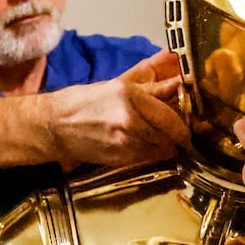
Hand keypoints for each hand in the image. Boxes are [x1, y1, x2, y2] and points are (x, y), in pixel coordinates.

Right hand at [45, 50, 189, 166]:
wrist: (54, 126)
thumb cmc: (83, 102)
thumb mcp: (117, 87)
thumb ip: (151, 90)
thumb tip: (178, 85)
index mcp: (130, 97)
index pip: (170, 117)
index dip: (184, 126)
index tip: (190, 128)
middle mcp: (130, 120)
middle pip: (169, 135)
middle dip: (176, 136)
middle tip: (179, 134)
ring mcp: (124, 142)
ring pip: (161, 149)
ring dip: (163, 145)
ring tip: (157, 138)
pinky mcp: (120, 159)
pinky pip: (147, 158)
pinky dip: (150, 153)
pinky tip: (141, 145)